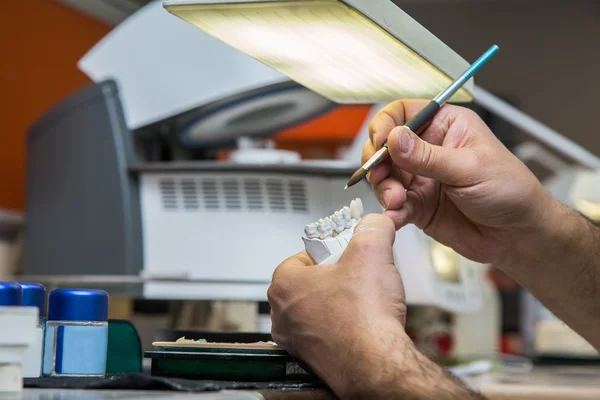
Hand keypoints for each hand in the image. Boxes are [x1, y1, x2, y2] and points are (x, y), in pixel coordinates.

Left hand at [268, 214, 408, 396]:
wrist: (378, 366)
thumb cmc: (364, 319)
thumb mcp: (372, 253)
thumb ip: (373, 228)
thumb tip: (376, 221)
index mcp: (284, 285)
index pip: (303, 255)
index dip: (330, 251)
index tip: (346, 252)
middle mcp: (283, 315)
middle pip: (310, 282)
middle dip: (334, 276)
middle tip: (357, 275)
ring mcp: (296, 340)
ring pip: (317, 309)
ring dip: (338, 302)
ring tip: (362, 301)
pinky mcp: (311, 359)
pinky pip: (326, 333)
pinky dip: (342, 327)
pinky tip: (361, 324)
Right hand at [364, 100, 553, 263]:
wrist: (518, 235)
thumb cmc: (511, 191)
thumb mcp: (470, 167)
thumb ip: (428, 156)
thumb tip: (395, 139)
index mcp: (445, 126)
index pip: (402, 113)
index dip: (386, 125)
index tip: (381, 143)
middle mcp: (429, 150)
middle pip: (385, 146)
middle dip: (378, 161)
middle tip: (381, 176)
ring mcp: (421, 178)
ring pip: (384, 177)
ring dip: (384, 189)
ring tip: (397, 201)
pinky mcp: (417, 205)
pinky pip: (393, 205)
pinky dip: (390, 212)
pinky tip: (397, 216)